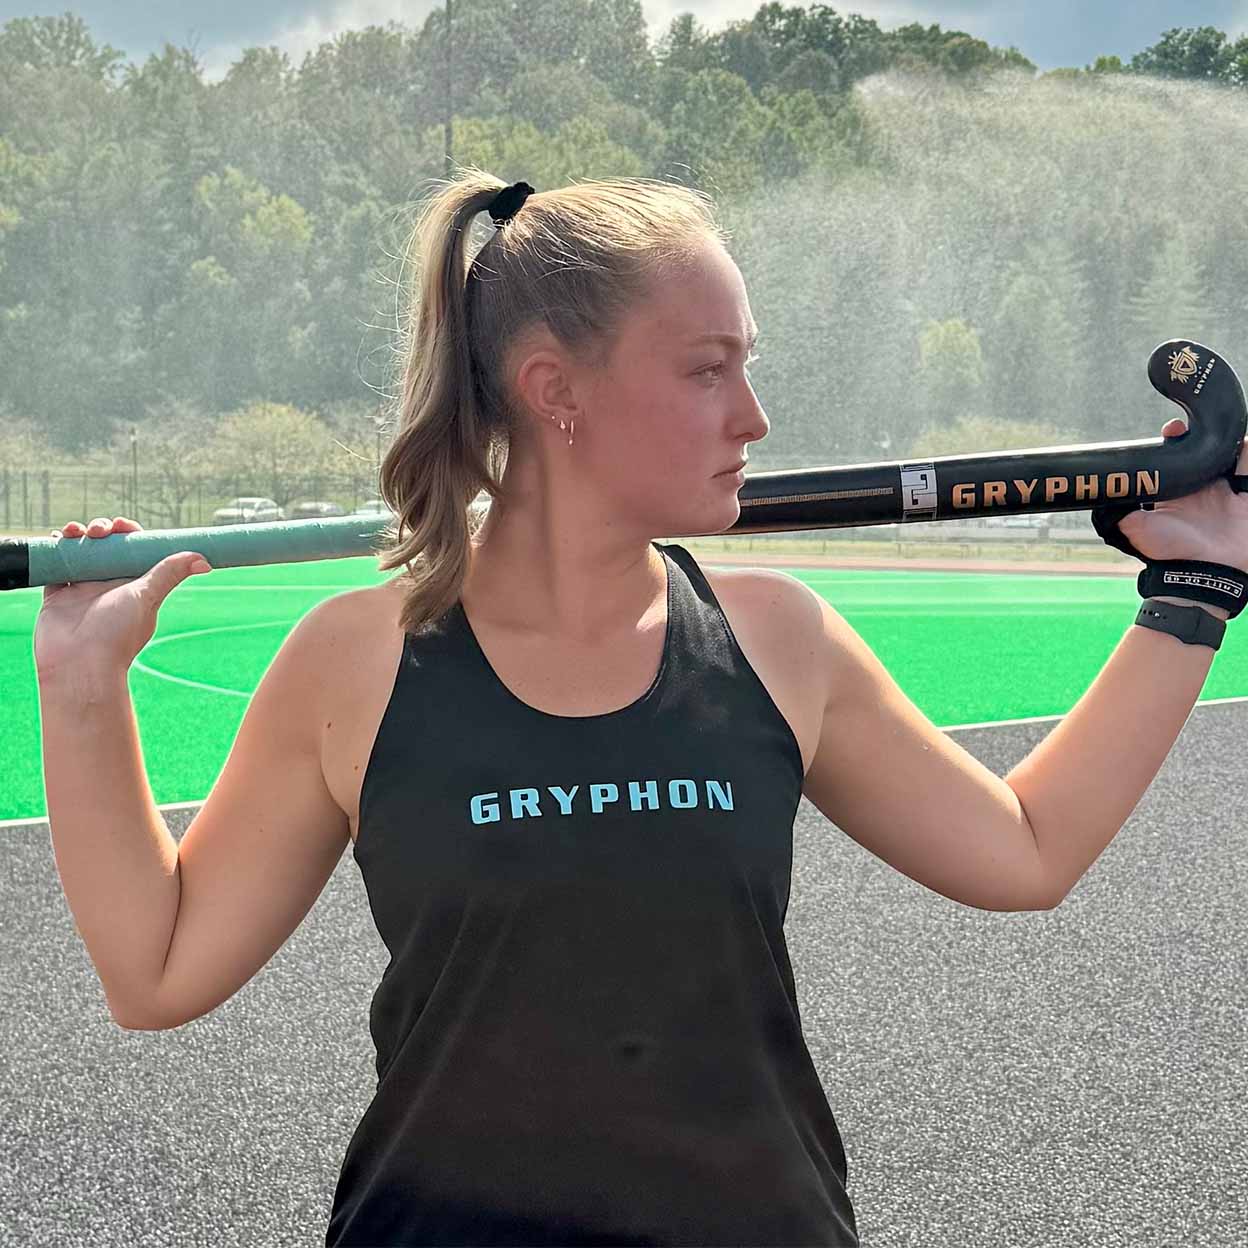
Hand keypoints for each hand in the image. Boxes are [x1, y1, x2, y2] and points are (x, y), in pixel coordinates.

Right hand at [34, 516, 210, 677]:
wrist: (79, 664)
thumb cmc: (116, 634)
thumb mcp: (147, 598)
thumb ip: (169, 574)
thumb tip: (205, 560)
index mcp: (134, 585)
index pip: (133, 550)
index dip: (128, 533)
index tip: (123, 525)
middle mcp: (109, 585)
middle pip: (106, 547)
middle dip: (102, 530)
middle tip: (99, 530)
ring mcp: (82, 589)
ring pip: (80, 552)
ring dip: (78, 536)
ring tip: (76, 532)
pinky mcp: (58, 595)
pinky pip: (55, 566)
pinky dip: (56, 550)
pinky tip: (57, 539)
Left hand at [1116, 417, 1247, 571]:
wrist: (1207, 573)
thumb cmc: (1171, 552)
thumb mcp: (1137, 528)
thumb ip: (1117, 513)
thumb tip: (1096, 499)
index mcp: (1177, 491)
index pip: (1176, 456)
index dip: (1175, 438)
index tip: (1172, 428)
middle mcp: (1201, 489)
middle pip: (1204, 451)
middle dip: (1202, 434)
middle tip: (1196, 425)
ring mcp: (1226, 493)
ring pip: (1229, 456)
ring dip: (1227, 441)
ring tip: (1224, 431)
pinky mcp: (1247, 498)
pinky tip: (1242, 443)